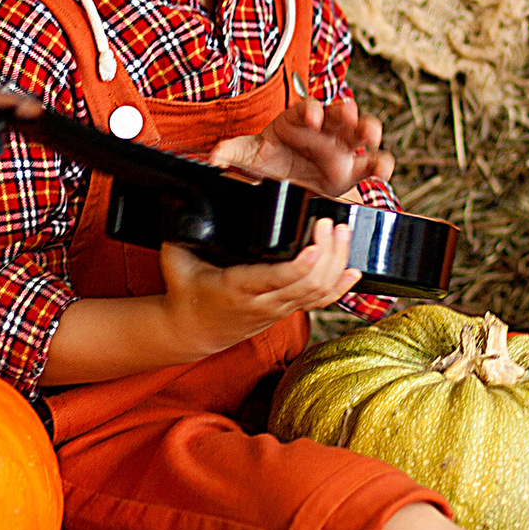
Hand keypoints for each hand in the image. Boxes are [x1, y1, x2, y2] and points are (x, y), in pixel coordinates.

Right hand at [157, 220, 359, 359]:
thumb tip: (187, 197)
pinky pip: (319, 302)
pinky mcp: (286, 311)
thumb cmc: (185, 293)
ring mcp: (278, 309)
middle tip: (332, 224)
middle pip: (308, 283)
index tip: (314, 240)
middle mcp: (263, 302)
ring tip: (343, 234)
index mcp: (237, 288)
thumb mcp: (175, 259)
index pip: (276, 278)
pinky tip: (353, 270)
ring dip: (336, 263)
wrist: (190, 332)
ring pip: (318, 292)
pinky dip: (340, 287)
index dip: (301, 264)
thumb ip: (183, 230)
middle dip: (327, 254)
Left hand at [207, 89, 394, 196]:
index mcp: (299, 120)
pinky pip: (372, 163)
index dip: (312, 110)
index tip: (313, 117)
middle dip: (346, 111)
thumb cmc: (270, 162)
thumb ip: (232, 152)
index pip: (308, 108)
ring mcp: (342, 149)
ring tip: (370, 135)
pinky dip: (380, 164)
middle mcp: (324, 130)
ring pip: (361, 132)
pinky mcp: (354, 170)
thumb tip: (212, 158)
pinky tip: (381, 169)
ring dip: (368, 129)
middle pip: (340, 113)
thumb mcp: (249, 156)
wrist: (285, 187)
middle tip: (349, 115)